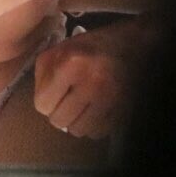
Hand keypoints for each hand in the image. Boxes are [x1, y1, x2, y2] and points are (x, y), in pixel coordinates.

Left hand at [33, 16, 151, 138]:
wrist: (134, 44)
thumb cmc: (92, 46)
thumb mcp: (60, 49)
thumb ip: (43, 74)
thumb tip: (42, 103)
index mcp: (71, 63)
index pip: (43, 104)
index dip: (44, 101)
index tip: (52, 94)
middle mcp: (91, 82)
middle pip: (60, 121)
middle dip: (59, 112)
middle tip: (66, 101)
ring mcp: (110, 98)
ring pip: (79, 131)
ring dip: (76, 121)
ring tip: (81, 107)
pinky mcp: (124, 109)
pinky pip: (99, 132)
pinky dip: (94, 125)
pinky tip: (95, 110)